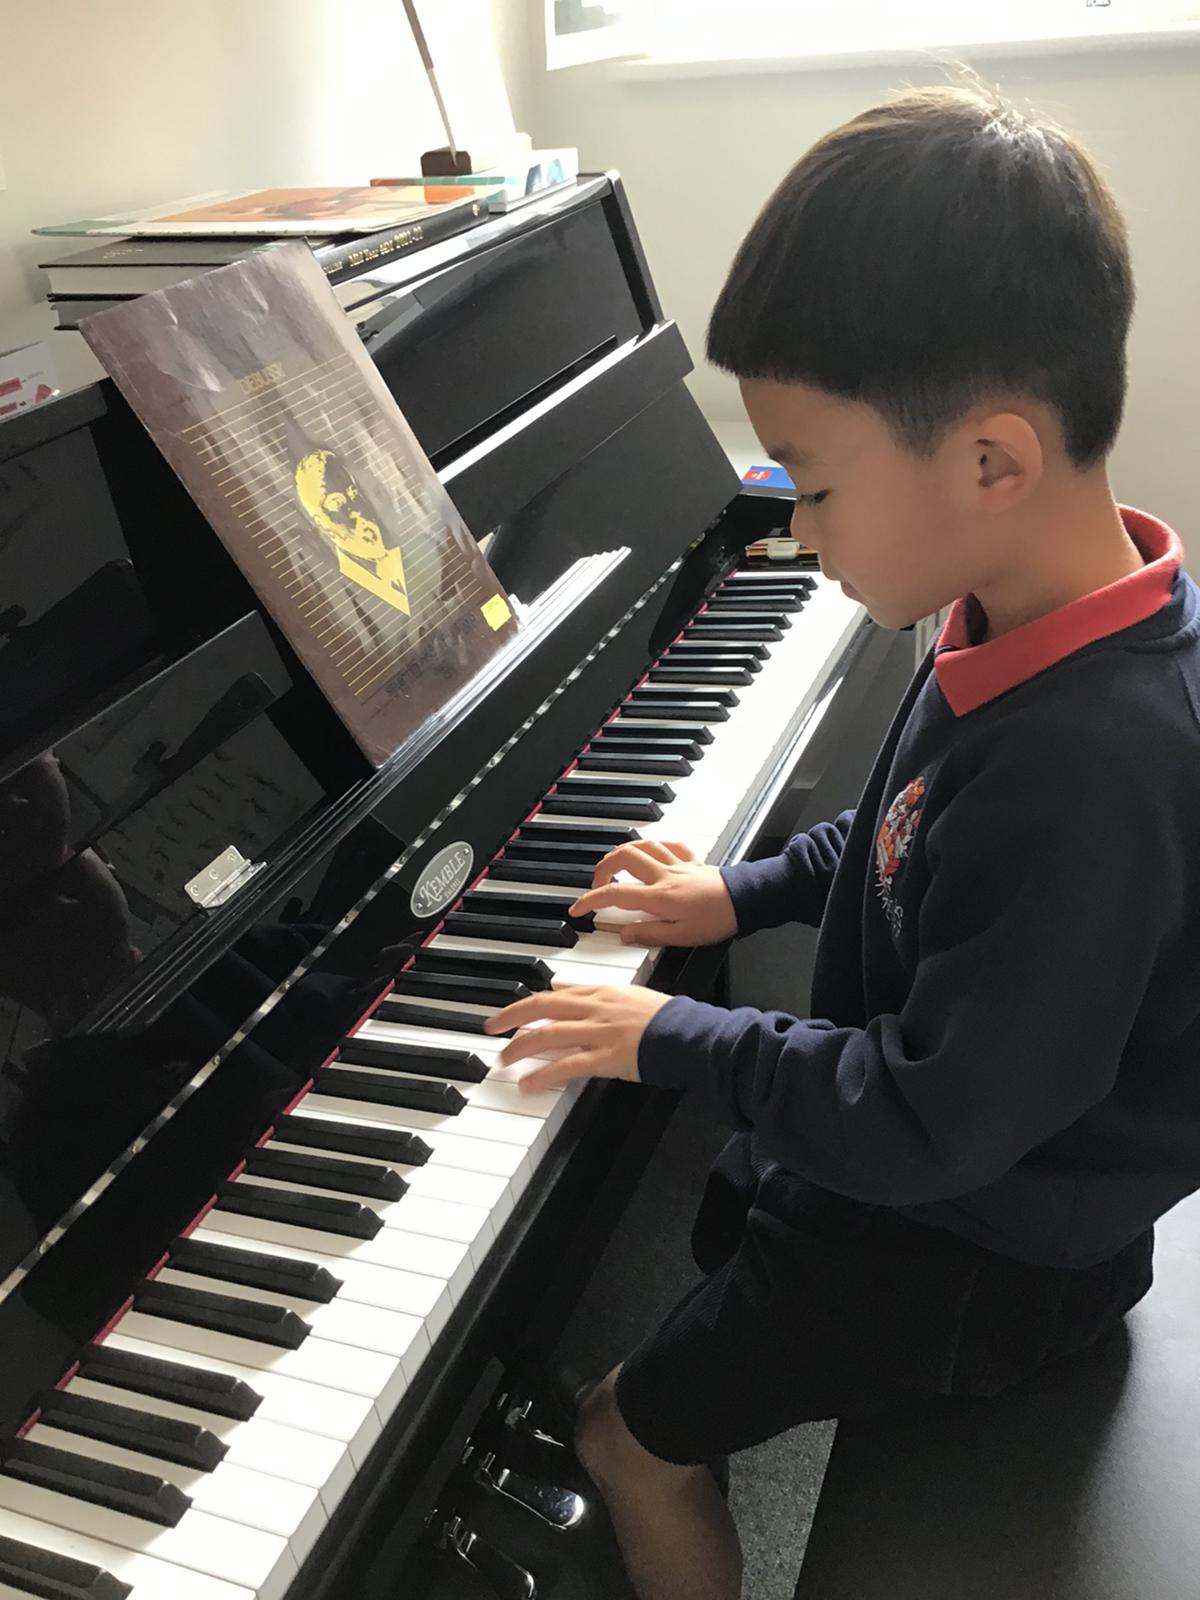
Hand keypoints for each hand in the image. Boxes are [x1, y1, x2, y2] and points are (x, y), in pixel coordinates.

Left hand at [484, 984, 671, 1092]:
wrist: (689, 1034)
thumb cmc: (667, 1018)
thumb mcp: (632, 997)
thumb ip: (603, 999)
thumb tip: (577, 998)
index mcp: (603, 992)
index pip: (557, 993)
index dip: (529, 1003)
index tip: (512, 1013)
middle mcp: (596, 1008)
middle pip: (542, 1007)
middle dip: (511, 1016)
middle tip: (492, 1028)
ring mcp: (599, 1032)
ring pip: (548, 1034)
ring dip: (520, 1047)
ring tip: (503, 1061)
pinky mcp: (606, 1057)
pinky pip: (567, 1066)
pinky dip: (543, 1075)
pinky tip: (528, 1085)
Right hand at [569, 839, 737, 947]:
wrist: (746, 901)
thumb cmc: (717, 920)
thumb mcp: (680, 937)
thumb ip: (648, 934)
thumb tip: (623, 934)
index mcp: (657, 896)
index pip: (614, 894)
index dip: (590, 900)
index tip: (578, 909)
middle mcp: (663, 875)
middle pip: (622, 858)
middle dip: (602, 868)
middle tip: (597, 884)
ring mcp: (677, 865)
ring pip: (642, 845)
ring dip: (623, 851)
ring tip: (614, 864)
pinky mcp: (692, 861)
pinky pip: (669, 844)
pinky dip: (654, 844)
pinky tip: (651, 851)